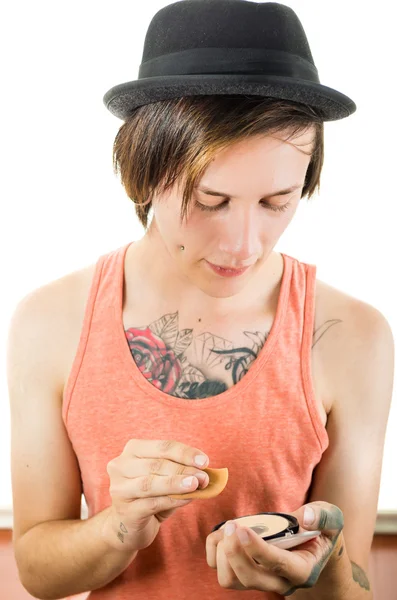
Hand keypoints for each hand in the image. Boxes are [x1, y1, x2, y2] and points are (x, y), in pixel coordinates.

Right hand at [102, 439, 209, 551]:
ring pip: (151, 483)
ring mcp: (119, 489)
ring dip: (177, 483)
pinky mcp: (125, 511)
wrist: (128, 527)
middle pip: (157, 464)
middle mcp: (121, 466)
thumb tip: (206, 471)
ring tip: (196, 485)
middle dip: (184, 469)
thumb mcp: (164, 478)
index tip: (205, 461)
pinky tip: (187, 499)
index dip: (185, 453)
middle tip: (204, 477)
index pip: (162, 447)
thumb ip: (181, 471)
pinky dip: (172, 500)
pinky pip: (152, 503)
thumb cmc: (149, 496)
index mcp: (133, 450)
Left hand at [206, 501, 343, 595]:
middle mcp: (279, 581)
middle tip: (232, 525)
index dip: (257, 549)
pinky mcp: (243, 574)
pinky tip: (223, 533)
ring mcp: (259, 580)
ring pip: (230, 579)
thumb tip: (305, 517)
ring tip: (229, 528)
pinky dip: (214, 549)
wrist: (312, 547)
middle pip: (249, 578)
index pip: (276, 564)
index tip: (242, 530)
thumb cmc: (319, 532)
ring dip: (223, 552)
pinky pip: (219, 570)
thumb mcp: (332, 519)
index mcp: (302, 569)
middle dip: (235, 552)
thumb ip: (324, 516)